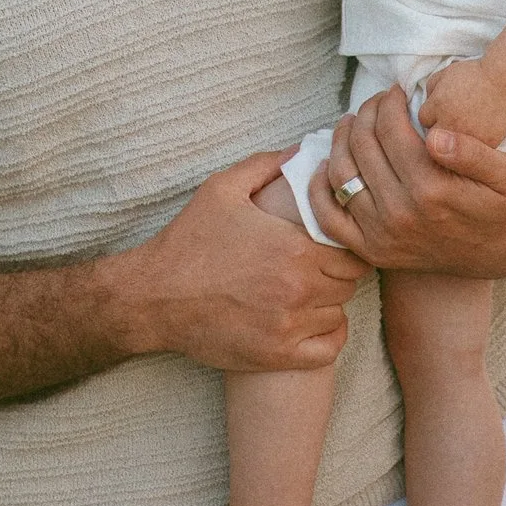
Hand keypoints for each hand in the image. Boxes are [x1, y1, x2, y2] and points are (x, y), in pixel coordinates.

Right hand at [110, 147, 367, 371]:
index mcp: (295, 249)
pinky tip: (312, 324)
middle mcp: (298, 289)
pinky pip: (329, 349)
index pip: (352, 251)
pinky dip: (329, 337)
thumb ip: (267, 165)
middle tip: (317, 268)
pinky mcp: (276, 355)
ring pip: (339, 313)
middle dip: (338, 273)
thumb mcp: (222, 189)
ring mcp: (288, 325)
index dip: (344, 247)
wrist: (153, 296)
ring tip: (307, 294)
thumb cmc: (189, 240)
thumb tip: (303, 149)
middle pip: (349, 283)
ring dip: (328, 303)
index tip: (328, 246)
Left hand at [307, 86, 505, 276]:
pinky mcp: (371, 250)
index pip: (391, 129)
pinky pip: (329, 219)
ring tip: (353, 122)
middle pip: (362, 147)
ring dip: (341, 141)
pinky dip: (318, 189)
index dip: (388, 102)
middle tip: (376, 102)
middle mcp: (401, 213)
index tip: (396, 91)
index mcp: (432, 189)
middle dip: (365, 113)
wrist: (501, 252)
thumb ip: (473, 153)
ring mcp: (382, 234)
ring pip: (341, 175)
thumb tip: (436, 135)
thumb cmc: (504, 204)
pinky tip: (328, 163)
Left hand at [414, 55, 505, 146]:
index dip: (432, 112)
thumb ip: (430, 90)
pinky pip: (473, 150)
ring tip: (465, 126)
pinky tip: (478, 133)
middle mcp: (450, 124)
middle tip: (453, 117)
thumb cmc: (475, 74)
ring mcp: (468, 137)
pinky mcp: (486, 144)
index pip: (423, 119)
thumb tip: (427, 103)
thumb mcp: (445, 74)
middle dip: (440, 127)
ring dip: (455, 139)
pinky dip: (474, 143)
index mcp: (438, 106)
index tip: (442, 107)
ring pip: (453, 147)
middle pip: (434, 136)